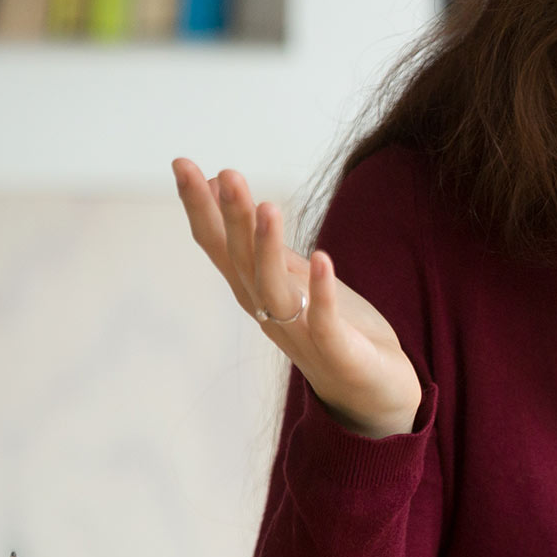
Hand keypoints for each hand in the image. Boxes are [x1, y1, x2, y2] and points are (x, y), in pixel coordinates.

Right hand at [172, 158, 423, 438]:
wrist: (373, 393)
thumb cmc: (331, 328)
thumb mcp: (291, 275)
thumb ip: (257, 239)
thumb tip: (221, 186)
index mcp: (256, 291)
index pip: (219, 244)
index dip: (201, 206)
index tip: (183, 163)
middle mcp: (268, 312)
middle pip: (241, 261)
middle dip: (232, 218)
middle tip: (226, 174)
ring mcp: (300, 333)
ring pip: (274, 288)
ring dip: (268, 248)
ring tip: (268, 206)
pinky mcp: (337, 351)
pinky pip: (324, 320)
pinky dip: (321, 291)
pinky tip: (322, 259)